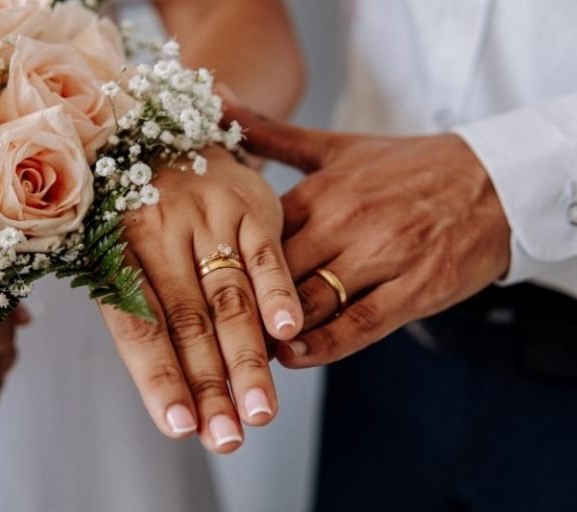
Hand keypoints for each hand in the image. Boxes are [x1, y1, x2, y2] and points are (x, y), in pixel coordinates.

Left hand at [99, 146, 302, 452]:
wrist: (160, 121)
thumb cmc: (130, 196)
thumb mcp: (107, 237)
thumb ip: (127, 300)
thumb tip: (157, 381)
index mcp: (114, 248)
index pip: (138, 328)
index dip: (159, 379)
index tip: (181, 426)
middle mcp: (158, 232)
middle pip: (187, 322)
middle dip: (208, 386)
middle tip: (227, 437)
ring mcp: (206, 216)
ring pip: (228, 296)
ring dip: (246, 357)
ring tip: (259, 410)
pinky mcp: (249, 203)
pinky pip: (265, 251)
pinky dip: (277, 290)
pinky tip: (288, 332)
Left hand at [226, 107, 510, 367]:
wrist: (492, 181)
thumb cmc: (407, 167)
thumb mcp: (336, 147)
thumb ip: (272, 133)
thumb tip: (218, 100)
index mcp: (321, 190)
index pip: (255, 234)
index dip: (220, 265)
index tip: (191, 288)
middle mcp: (346, 220)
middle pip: (276, 272)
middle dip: (241, 306)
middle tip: (206, 332)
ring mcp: (383, 254)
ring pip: (312, 300)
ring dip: (275, 330)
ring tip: (240, 353)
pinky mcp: (416, 286)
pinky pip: (361, 322)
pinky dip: (324, 344)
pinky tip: (294, 357)